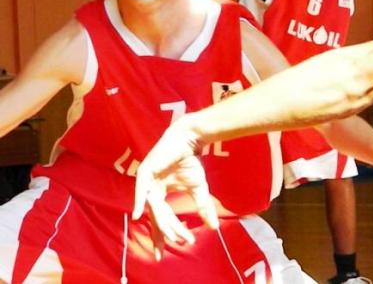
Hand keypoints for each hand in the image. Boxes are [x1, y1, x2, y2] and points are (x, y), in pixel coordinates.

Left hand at [133, 118, 218, 259]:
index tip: (167, 251)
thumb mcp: (198, 188)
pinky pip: (141, 191)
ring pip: (152, 207)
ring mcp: (146, 181)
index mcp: (158, 193)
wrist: (190, 140)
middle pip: (156, 216)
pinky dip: (139, 203)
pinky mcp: (145, 171)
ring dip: (161, 223)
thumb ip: (202, 207)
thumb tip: (214, 227)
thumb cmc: (191, 162)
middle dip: (163, 234)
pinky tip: (139, 216)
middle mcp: (150, 189)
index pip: (160, 218)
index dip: (164, 234)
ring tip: (170, 236)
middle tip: (167, 249)